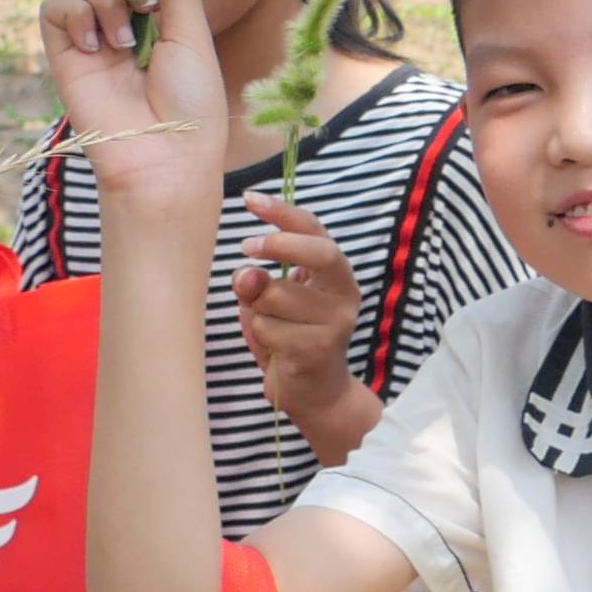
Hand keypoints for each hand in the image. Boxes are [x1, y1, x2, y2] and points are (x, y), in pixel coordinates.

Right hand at [43, 0, 235, 217]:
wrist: (162, 157)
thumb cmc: (190, 103)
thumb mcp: (193, 34)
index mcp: (159, 17)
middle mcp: (124, 22)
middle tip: (147, 10)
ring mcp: (92, 37)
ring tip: (125, 42)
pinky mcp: (63, 54)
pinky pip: (53, 7)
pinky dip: (74, 14)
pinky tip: (96, 46)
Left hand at [232, 190, 369, 448]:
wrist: (315, 392)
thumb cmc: (291, 336)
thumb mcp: (271, 300)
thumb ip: (259, 280)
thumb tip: (247, 274)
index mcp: (335, 274)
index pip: (315, 230)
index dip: (283, 212)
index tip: (250, 199)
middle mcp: (345, 294)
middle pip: (315, 253)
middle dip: (278, 246)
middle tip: (247, 248)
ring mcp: (336, 322)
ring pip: (277, 295)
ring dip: (257, 309)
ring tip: (269, 327)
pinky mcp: (319, 349)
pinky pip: (270, 328)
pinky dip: (260, 336)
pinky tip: (274, 349)